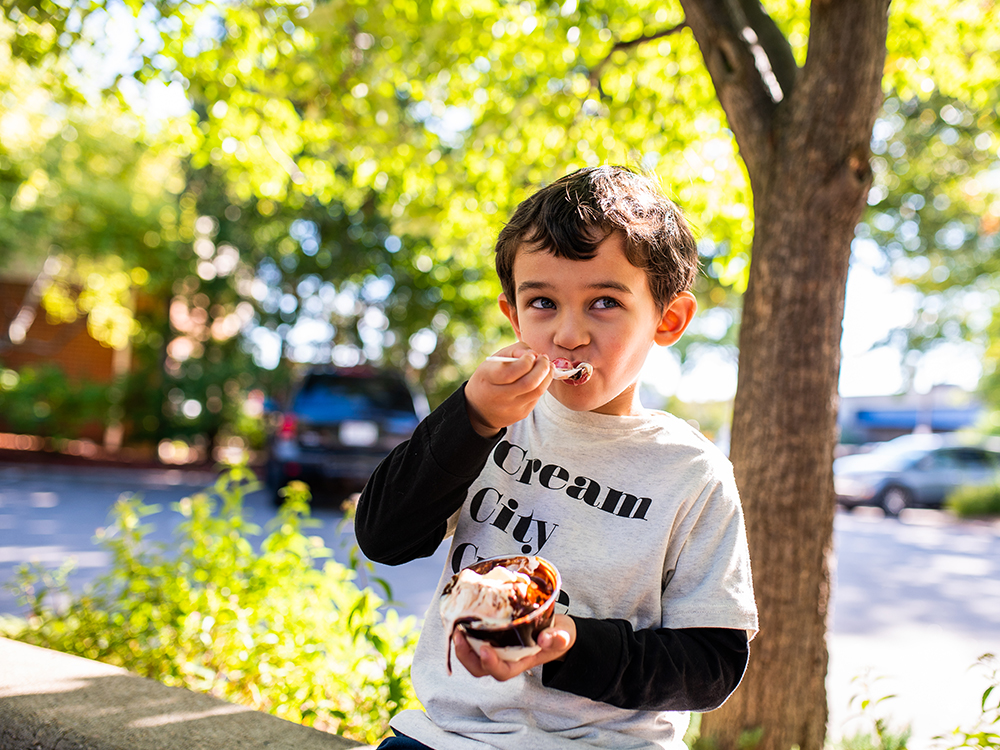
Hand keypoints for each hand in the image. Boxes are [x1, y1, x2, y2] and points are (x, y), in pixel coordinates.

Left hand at [452, 614, 575, 680]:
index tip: (485, 649)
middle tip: (460, 636)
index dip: (490, 663)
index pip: (501, 671)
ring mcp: (497, 649)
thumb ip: (558, 638)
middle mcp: (505, 659)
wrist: (557, 630)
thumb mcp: (564, 636)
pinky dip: (467, 632)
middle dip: (466, 655)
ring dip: (462, 645)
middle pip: (479, 668)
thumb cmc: (557, 636)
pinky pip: (474, 639)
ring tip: (457, 627)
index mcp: (520, 663)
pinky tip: (463, 618)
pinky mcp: (493, 636)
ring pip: (473, 656)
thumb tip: (545, 638)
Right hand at [465, 345, 553, 436]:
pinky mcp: (521, 414)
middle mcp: (499, 396)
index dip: (526, 361)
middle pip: (529, 383)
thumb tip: (535, 354)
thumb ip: (514, 351)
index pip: (512, 371)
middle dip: (542, 367)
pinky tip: (540, 378)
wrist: (479, 410)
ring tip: (547, 366)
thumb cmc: (489, 378)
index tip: (531, 354)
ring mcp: (511, 408)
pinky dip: (542, 385)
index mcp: (488, 378)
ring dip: (547, 376)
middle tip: (544, 358)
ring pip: (538, 391)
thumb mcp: (493, 361)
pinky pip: (537, 398)